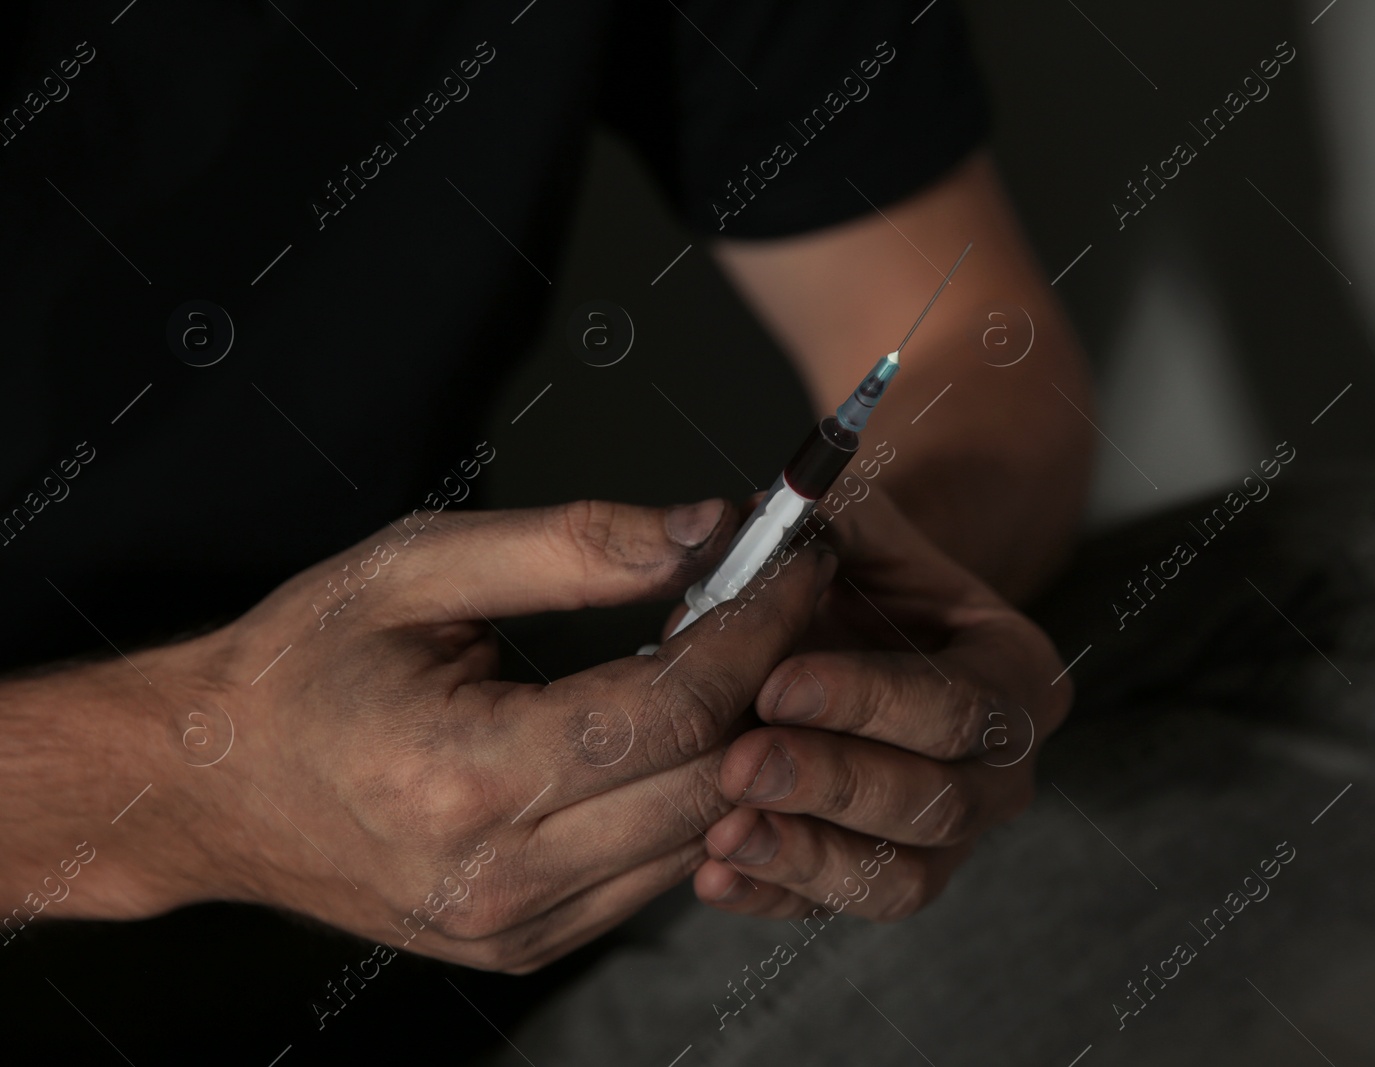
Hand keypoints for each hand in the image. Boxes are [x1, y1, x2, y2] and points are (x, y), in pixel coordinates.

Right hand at [38, 499, 834, 972]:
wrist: (210, 786)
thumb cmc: (299, 668)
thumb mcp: (417, 569)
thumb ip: (572, 547)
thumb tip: (706, 530)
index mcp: (472, 776)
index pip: (679, 707)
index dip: (761, 626)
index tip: (800, 560)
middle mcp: (505, 875)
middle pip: (714, 782)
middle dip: (773, 681)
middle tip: (790, 600)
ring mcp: (520, 926)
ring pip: (703, 837)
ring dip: (744, 744)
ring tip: (741, 656)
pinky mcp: (527, 944)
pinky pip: (657, 873)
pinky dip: (690, 799)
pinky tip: (682, 731)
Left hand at [690, 488, 1070, 920]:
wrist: (853, 622)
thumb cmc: (858, 570)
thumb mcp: (849, 523)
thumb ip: (818, 520)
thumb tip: (746, 525)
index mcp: (1016, 674)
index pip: (957, 704)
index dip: (868, 701)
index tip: (776, 684)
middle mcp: (1000, 770)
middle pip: (939, 802)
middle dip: (834, 784)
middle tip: (742, 763)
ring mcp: (949, 838)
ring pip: (901, 878)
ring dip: (808, 857)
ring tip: (724, 833)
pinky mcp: (884, 878)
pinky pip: (839, 908)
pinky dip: (775, 897)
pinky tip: (713, 875)